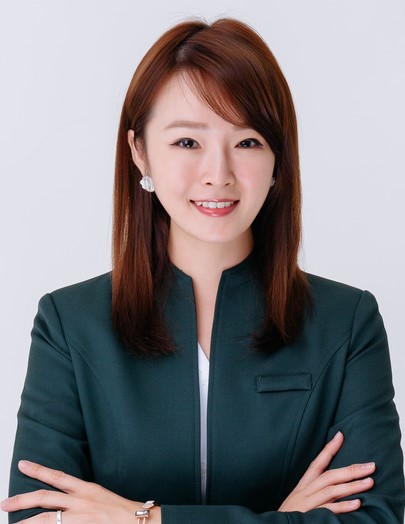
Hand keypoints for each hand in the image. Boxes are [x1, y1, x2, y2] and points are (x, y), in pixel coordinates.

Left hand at [1, 460, 161, 522]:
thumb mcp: (99, 494)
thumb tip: (62, 498)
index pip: (56, 476)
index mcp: (84, 489)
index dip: (38, 470)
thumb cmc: (119, 509)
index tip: (23, 464)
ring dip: (25, 523)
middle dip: (21, 500)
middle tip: (4, 503)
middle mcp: (79, 502)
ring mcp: (78, 519)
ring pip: (45, 520)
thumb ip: (80, 495)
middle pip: (44, 498)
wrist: (137, 521)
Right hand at [279, 431, 374, 513]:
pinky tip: (357, 504)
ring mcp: (307, 504)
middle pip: (329, 475)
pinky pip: (328, 510)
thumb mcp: (299, 500)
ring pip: (331, 490)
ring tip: (369, 482)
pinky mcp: (310, 516)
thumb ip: (314, 491)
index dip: (329, 449)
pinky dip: (342, 507)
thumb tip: (334, 484)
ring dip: (352, 486)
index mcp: (303, 485)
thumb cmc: (291, 516)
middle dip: (351, 470)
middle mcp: (305, 491)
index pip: (317, 463)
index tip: (341, 435)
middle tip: (371, 466)